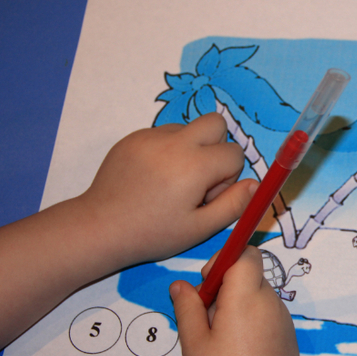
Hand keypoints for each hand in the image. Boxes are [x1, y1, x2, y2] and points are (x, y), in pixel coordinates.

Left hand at [0, 113, 256, 355]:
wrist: (101, 227)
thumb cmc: (153, 233)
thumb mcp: (200, 228)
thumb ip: (233, 205)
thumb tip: (255, 184)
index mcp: (195, 166)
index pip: (234, 153)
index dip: (228, 176)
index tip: (208, 196)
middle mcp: (175, 142)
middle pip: (216, 122)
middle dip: (217, 146)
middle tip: (199, 177)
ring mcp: (151, 136)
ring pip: (189, 128)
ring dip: (192, 148)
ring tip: (172, 181)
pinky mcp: (133, 137)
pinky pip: (164, 134)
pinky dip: (167, 151)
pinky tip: (152, 177)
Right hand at [170, 247, 319, 355]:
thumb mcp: (194, 343)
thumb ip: (187, 307)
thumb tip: (180, 285)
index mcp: (245, 297)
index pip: (246, 254)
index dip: (226, 260)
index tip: (209, 283)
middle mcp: (270, 302)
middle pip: (251, 274)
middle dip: (229, 284)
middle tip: (210, 315)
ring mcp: (283, 318)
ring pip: (259, 294)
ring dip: (241, 303)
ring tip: (224, 338)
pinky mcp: (289, 334)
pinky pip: (269, 313)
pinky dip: (254, 319)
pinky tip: (241, 349)